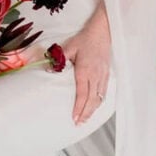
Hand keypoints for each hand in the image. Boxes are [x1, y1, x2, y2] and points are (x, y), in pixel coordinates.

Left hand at [62, 3, 110, 124]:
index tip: (74, 118)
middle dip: (85, 114)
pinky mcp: (107, 73)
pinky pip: (104, 92)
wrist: (102, 31)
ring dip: (93, 110)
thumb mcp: (69, 47)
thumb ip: (59, 59)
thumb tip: (47, 69)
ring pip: (99, 98)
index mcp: (85, 70)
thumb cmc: (85, 39)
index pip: (82, 94)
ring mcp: (103, 75)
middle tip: (79, 124)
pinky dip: (100, 102)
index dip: (79, 108)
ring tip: (86, 119)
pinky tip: (95, 106)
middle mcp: (96, 75)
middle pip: (92, 100)